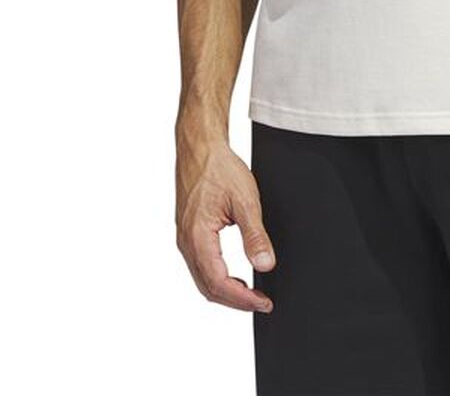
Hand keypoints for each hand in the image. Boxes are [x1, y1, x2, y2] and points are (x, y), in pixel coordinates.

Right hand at [175, 134, 275, 312]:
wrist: (200, 148)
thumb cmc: (219, 168)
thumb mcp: (245, 200)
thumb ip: (255, 235)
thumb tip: (265, 265)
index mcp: (197, 236)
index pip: (218, 283)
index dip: (242, 298)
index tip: (263, 302)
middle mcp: (186, 242)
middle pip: (208, 287)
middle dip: (235, 300)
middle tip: (261, 303)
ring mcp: (184, 238)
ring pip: (202, 279)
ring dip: (225, 291)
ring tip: (250, 294)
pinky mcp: (187, 233)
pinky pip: (200, 266)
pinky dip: (217, 278)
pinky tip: (234, 276)